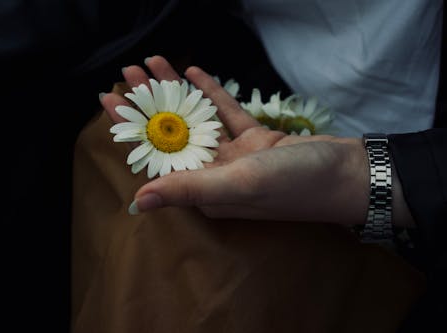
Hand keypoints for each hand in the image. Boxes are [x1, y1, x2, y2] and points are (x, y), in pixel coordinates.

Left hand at [100, 56, 413, 226]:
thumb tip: (137, 202)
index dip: (131, 128)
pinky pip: (227, 113)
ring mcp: (236, 156)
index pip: (156, 156)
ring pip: (197, 119)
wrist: (347, 174)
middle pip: (173, 133)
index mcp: (204, 190)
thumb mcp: (237, 185)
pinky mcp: (256, 140)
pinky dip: (210, 93)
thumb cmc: (293, 183)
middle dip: (149, 102)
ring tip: (153, 63)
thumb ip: (188, 189)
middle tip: (127, 72)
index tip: (108, 101)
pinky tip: (192, 73)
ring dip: (175, 92)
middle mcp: (215, 174)